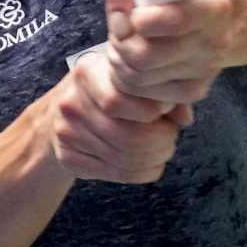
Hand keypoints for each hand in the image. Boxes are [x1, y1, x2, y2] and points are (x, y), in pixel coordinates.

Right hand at [46, 52, 183, 183]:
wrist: (62, 108)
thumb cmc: (107, 89)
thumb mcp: (129, 78)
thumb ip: (160, 90)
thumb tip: (183, 117)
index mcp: (87, 72)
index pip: (124, 100)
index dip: (155, 109)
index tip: (165, 109)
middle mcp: (71, 102)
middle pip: (130, 137)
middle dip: (163, 141)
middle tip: (170, 136)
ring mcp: (66, 132)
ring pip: (127, 160)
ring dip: (156, 158)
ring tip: (161, 148)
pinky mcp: (68, 157)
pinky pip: (119, 174)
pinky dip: (143, 172)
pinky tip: (147, 162)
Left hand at [104, 0, 233, 108]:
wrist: (206, 16)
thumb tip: (119, 14)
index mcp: (213, 6)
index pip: (176, 21)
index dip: (142, 20)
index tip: (134, 14)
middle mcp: (214, 41)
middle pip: (145, 56)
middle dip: (120, 42)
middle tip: (120, 30)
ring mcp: (205, 70)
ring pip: (138, 77)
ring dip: (119, 59)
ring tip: (124, 43)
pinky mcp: (194, 91)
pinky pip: (142, 94)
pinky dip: (126, 78)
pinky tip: (132, 60)